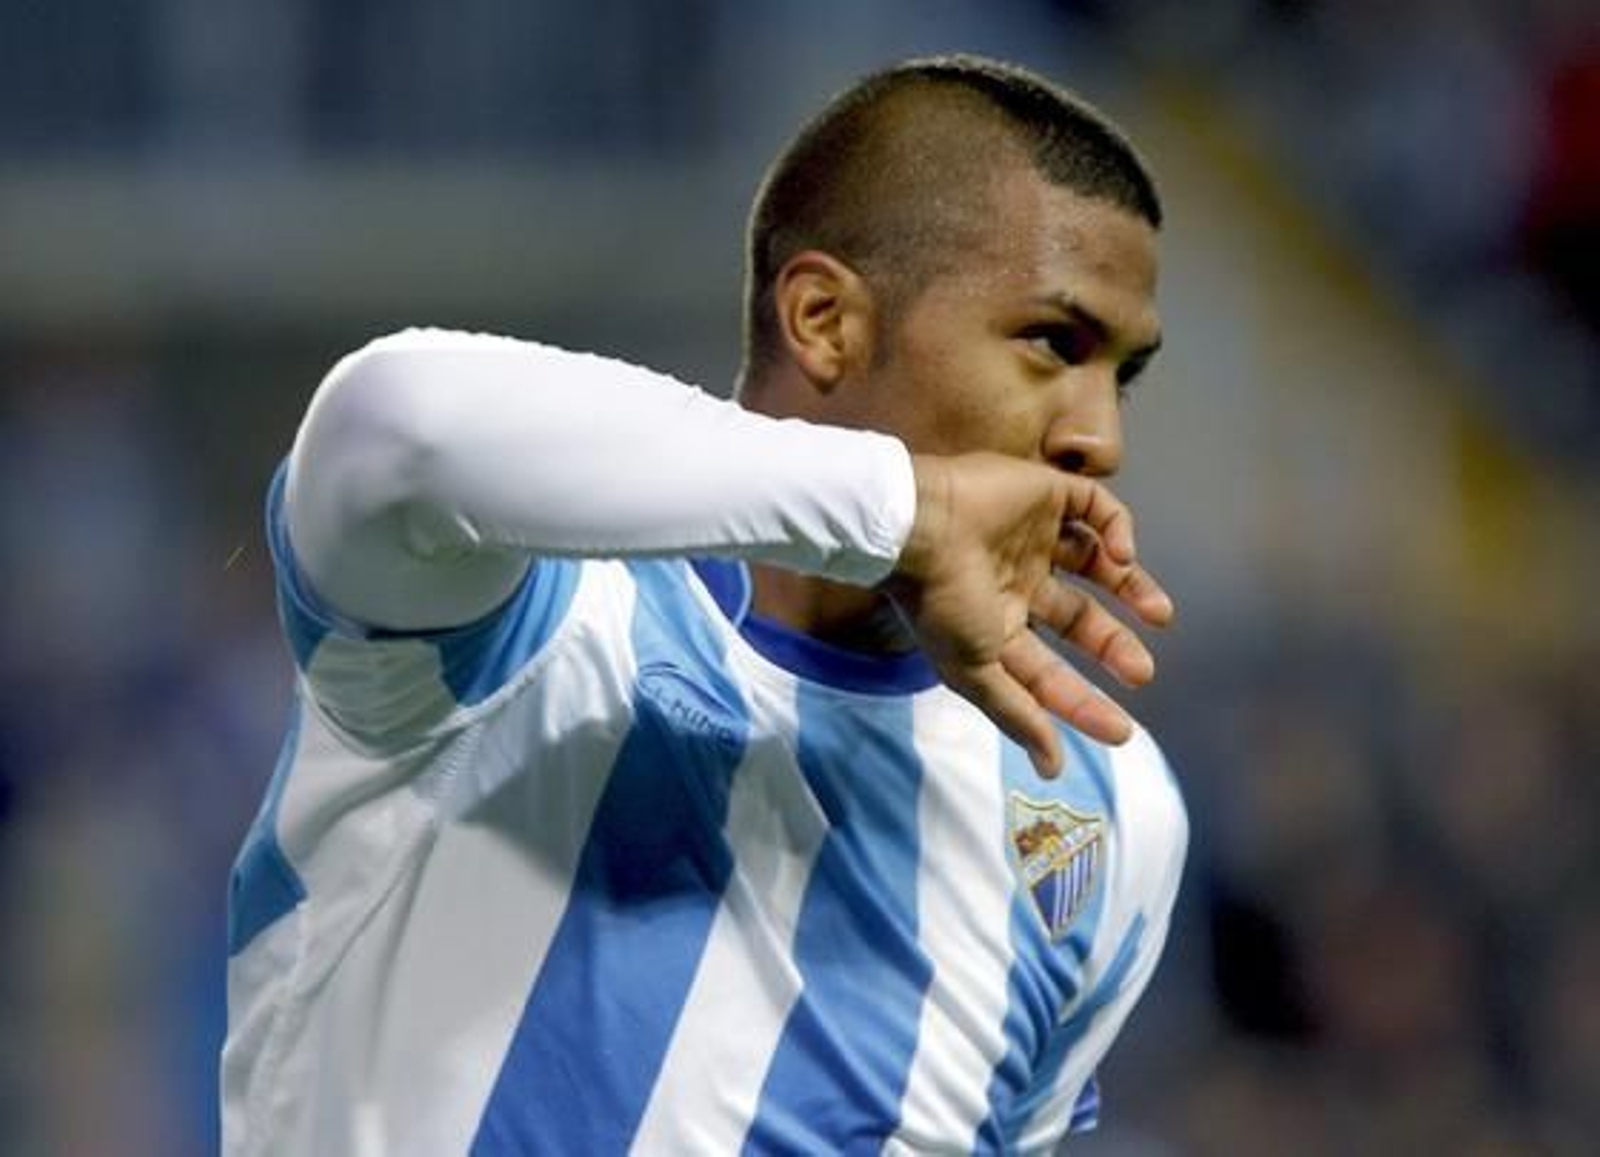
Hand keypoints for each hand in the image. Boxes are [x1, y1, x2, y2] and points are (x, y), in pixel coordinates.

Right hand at [883, 452, 1173, 776]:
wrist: (918, 524)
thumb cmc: (940, 602)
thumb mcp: (977, 670)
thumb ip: (1017, 715)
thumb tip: (1052, 768)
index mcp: (996, 623)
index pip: (1048, 669)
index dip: (1082, 701)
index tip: (1121, 731)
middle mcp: (1016, 579)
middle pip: (1078, 617)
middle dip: (1111, 646)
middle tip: (1141, 673)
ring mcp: (1033, 535)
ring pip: (1096, 561)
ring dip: (1132, 587)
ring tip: (1160, 614)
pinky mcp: (1046, 492)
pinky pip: (1096, 507)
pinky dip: (1118, 529)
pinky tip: (1122, 555)